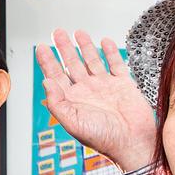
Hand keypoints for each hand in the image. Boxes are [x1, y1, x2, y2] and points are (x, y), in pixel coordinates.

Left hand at [36, 29, 156, 171]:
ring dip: (85, 46)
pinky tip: (104, 41)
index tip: (41, 47)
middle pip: (72, 64)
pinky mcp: (123, 85)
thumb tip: (45, 82)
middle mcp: (87, 92)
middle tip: (57, 32)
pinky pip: (116, 65)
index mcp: (73, 101)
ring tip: (78, 32)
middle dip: (64, 48)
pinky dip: (110, 52)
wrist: (133, 142)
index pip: (56, 76)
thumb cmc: (104, 138)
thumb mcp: (73, 122)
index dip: (47, 62)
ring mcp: (105, 87)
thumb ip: (57, 103)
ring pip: (92, 61)